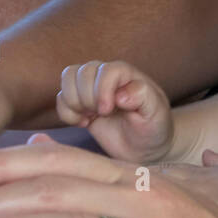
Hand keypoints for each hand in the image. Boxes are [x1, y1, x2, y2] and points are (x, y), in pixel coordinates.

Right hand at [55, 59, 175, 163]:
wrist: (146, 146)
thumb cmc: (154, 128)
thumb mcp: (156, 114)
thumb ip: (143, 98)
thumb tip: (121, 95)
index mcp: (127, 74)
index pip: (106, 71)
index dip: (101, 90)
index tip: (107, 111)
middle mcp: (107, 76)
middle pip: (82, 72)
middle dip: (87, 97)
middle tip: (102, 115)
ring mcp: (92, 88)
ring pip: (68, 77)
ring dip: (73, 101)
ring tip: (90, 117)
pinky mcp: (81, 104)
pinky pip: (60, 98)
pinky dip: (66, 112)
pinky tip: (83, 123)